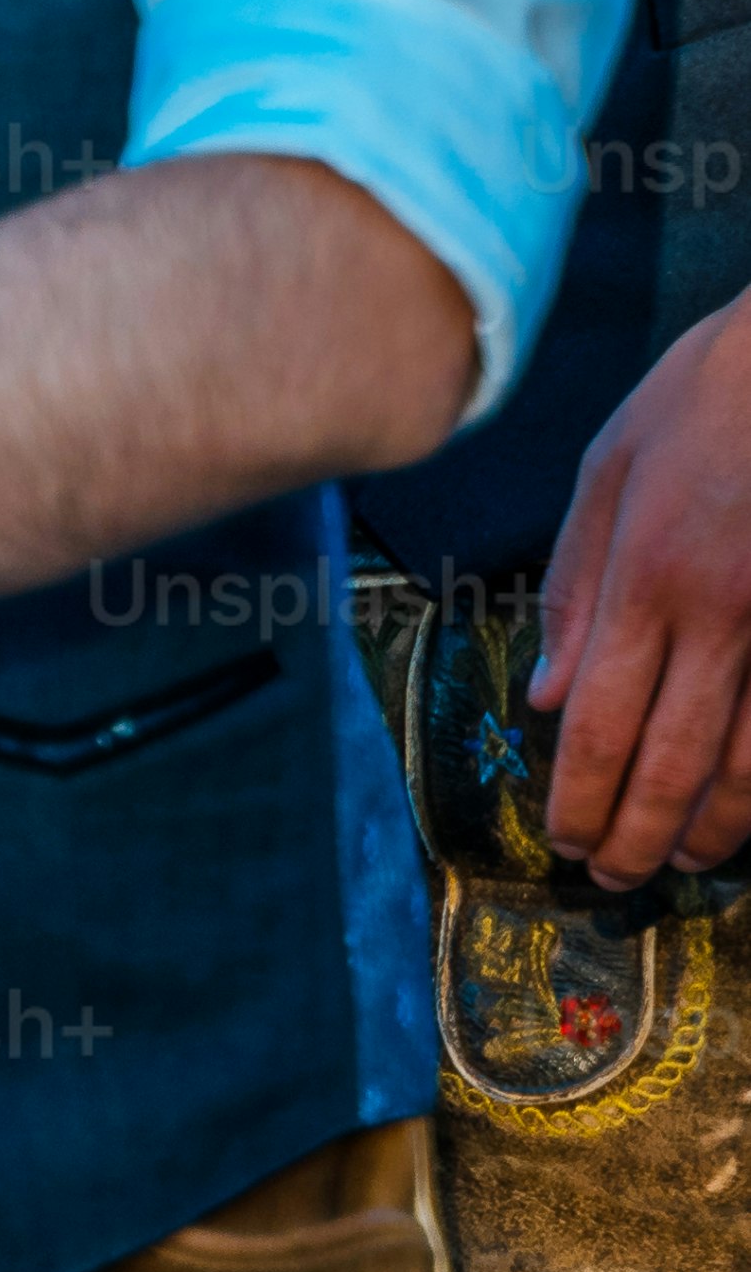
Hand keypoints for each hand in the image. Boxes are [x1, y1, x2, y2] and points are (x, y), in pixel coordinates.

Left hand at [536, 294, 750, 885]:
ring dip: (721, 824)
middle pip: (673, 761)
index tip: (569, 843)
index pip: (599, 724)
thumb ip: (574, 585)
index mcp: (648, 577)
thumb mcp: (611, 465)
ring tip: (691, 858)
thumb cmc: (712, 391)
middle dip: (641, 837)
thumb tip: (547, 696)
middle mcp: (724, 612)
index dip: (582, 801)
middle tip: (619, 880)